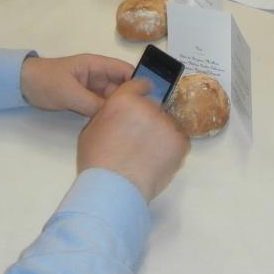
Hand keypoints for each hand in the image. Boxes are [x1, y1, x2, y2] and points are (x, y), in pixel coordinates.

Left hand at [20, 53, 132, 116]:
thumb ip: (91, 103)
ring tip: (131, 124)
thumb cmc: (46, 81)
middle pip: (121, 87)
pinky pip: (101, 107)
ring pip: (112, 99)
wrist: (23, 85)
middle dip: (130, 100)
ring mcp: (92, 89)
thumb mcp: (69, 92)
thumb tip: (111, 116)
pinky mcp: (85, 100)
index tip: (149, 100)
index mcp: (97, 65)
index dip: (138, 82)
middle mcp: (98, 76)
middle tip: (141, 118)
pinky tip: (114, 126)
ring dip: (118, 109)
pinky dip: (107, 115)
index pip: (125, 71)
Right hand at [77, 78, 189, 201]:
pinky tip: (157, 159)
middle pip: (153, 105)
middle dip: (148, 118)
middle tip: (139, 138)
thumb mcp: (93, 129)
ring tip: (147, 153)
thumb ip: (110, 113)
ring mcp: (167, 124)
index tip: (141, 102)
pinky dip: (171, 147)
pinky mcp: (180, 142)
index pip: (140, 84)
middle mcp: (149, 107)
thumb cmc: (97, 162)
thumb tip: (121, 111)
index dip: (140, 93)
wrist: (113, 189)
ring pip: (167, 123)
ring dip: (160, 133)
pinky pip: (178, 139)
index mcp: (125, 100)